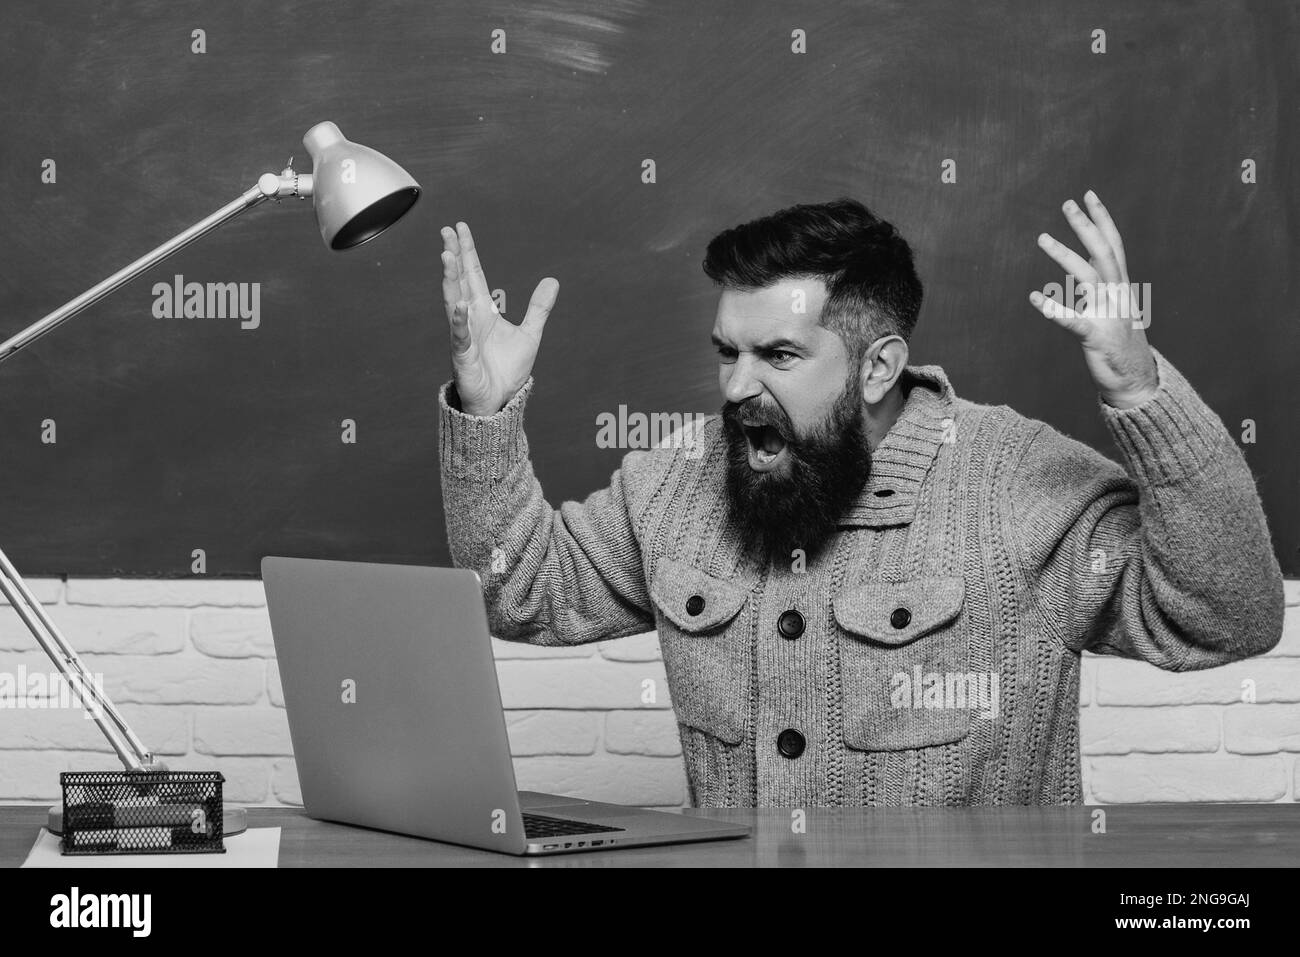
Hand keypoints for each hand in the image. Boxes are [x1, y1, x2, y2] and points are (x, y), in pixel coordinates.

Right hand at [441, 222, 557, 415]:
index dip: (467, 252)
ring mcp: (464, 337)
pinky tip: (460, 306)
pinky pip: (460, 337)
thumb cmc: (507, 370)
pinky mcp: (463, 357)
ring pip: (453, 303)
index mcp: (483, 311)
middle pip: (459, 282)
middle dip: (453, 257)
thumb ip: (539, 308)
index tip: (459, 228)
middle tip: (446, 231)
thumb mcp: (530, 334)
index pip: (473, 275)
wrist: (500, 401)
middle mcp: (470, 319)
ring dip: (450, 280)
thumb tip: (552, 280)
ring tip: (447, 256)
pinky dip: (460, 322)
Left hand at [1028, 190, 1158, 408]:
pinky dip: (1054, 310)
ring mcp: (1108, 315)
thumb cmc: (1122, 346)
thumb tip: (1088, 270)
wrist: (1137, 382)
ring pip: (1087, 278)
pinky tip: (1035, 298)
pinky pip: (1073, 322)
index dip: (1102, 219)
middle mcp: (1117, 295)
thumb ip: (1104, 289)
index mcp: (1121, 287)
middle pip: (1103, 252)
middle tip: (1067, 203)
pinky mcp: (1095, 338)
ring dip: (1065, 256)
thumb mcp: (1116, 310)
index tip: (1088, 195)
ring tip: (1042, 237)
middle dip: (1086, 226)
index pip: (1113, 245)